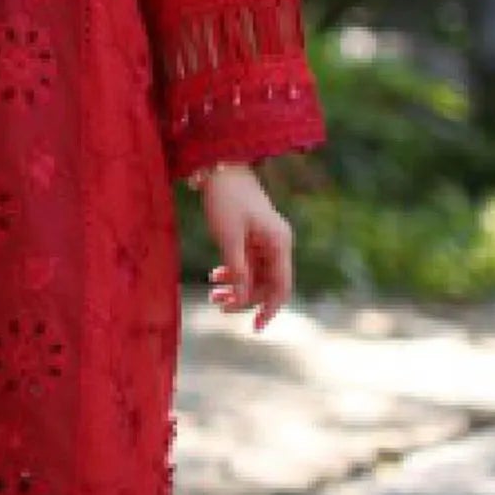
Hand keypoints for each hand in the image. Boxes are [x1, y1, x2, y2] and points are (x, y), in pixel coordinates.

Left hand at [198, 164, 293, 332]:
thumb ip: (238, 269)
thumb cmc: (226, 199)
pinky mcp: (253, 237)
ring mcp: (265, 241)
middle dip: (244, 298)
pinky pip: (247, 264)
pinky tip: (215, 277)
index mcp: (279, 243)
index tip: (255, 327)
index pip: (282, 286)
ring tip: (212, 294)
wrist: (219, 167)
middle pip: (267, 284)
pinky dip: (233, 273)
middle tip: (217, 304)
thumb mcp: (229, 237)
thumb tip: (242, 298)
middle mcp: (277, 244)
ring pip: (255, 276)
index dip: (270, 309)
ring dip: (237, 287)